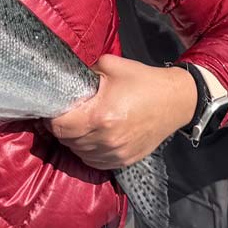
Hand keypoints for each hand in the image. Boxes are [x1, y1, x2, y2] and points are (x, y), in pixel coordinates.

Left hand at [49, 54, 196, 170]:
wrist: (176, 101)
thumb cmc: (144, 81)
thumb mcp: (111, 65)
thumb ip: (86, 73)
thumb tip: (68, 80)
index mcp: (100, 115)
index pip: (59, 125)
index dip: (52, 117)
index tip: (55, 108)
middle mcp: (106, 139)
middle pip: (66, 140)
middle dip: (62, 127)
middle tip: (67, 113)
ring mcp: (115, 153)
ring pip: (78, 152)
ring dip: (74, 140)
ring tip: (81, 124)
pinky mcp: (123, 161)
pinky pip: (93, 161)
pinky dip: (88, 151)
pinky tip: (93, 137)